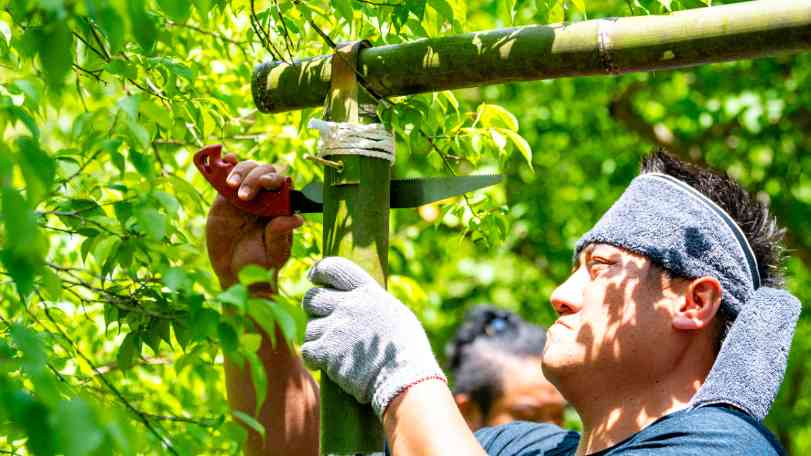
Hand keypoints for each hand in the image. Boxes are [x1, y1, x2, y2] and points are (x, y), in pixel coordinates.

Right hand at [205, 155, 302, 288]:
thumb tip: (297, 219)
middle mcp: (265, 197)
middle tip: (244, 196)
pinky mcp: (225, 197)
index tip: (266, 183)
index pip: (283, 184)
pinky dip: (226, 165)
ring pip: (247, 169)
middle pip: (264, 172)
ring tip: (231, 186)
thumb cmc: (260, 264)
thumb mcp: (273, 254)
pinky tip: (225, 160)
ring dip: (240, 171)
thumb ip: (280, 236)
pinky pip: (226, 177)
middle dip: (254, 178)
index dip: (275, 179)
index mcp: (281, 208)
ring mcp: (245, 195)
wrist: (234, 271)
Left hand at [301, 257, 445, 417]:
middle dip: (313, 309)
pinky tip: (324, 364)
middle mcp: (349, 305)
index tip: (313, 277)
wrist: (405, 378)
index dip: (319, 270)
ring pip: (310, 327)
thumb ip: (373, 304)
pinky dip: (313, 358)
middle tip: (323, 320)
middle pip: (312, 297)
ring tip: (334, 350)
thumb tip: (359, 301)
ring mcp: (336, 328)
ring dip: (317, 338)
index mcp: (368, 292)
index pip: (334, 268)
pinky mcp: (327, 352)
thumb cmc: (407, 350)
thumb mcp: (396, 314)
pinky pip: (307, 350)